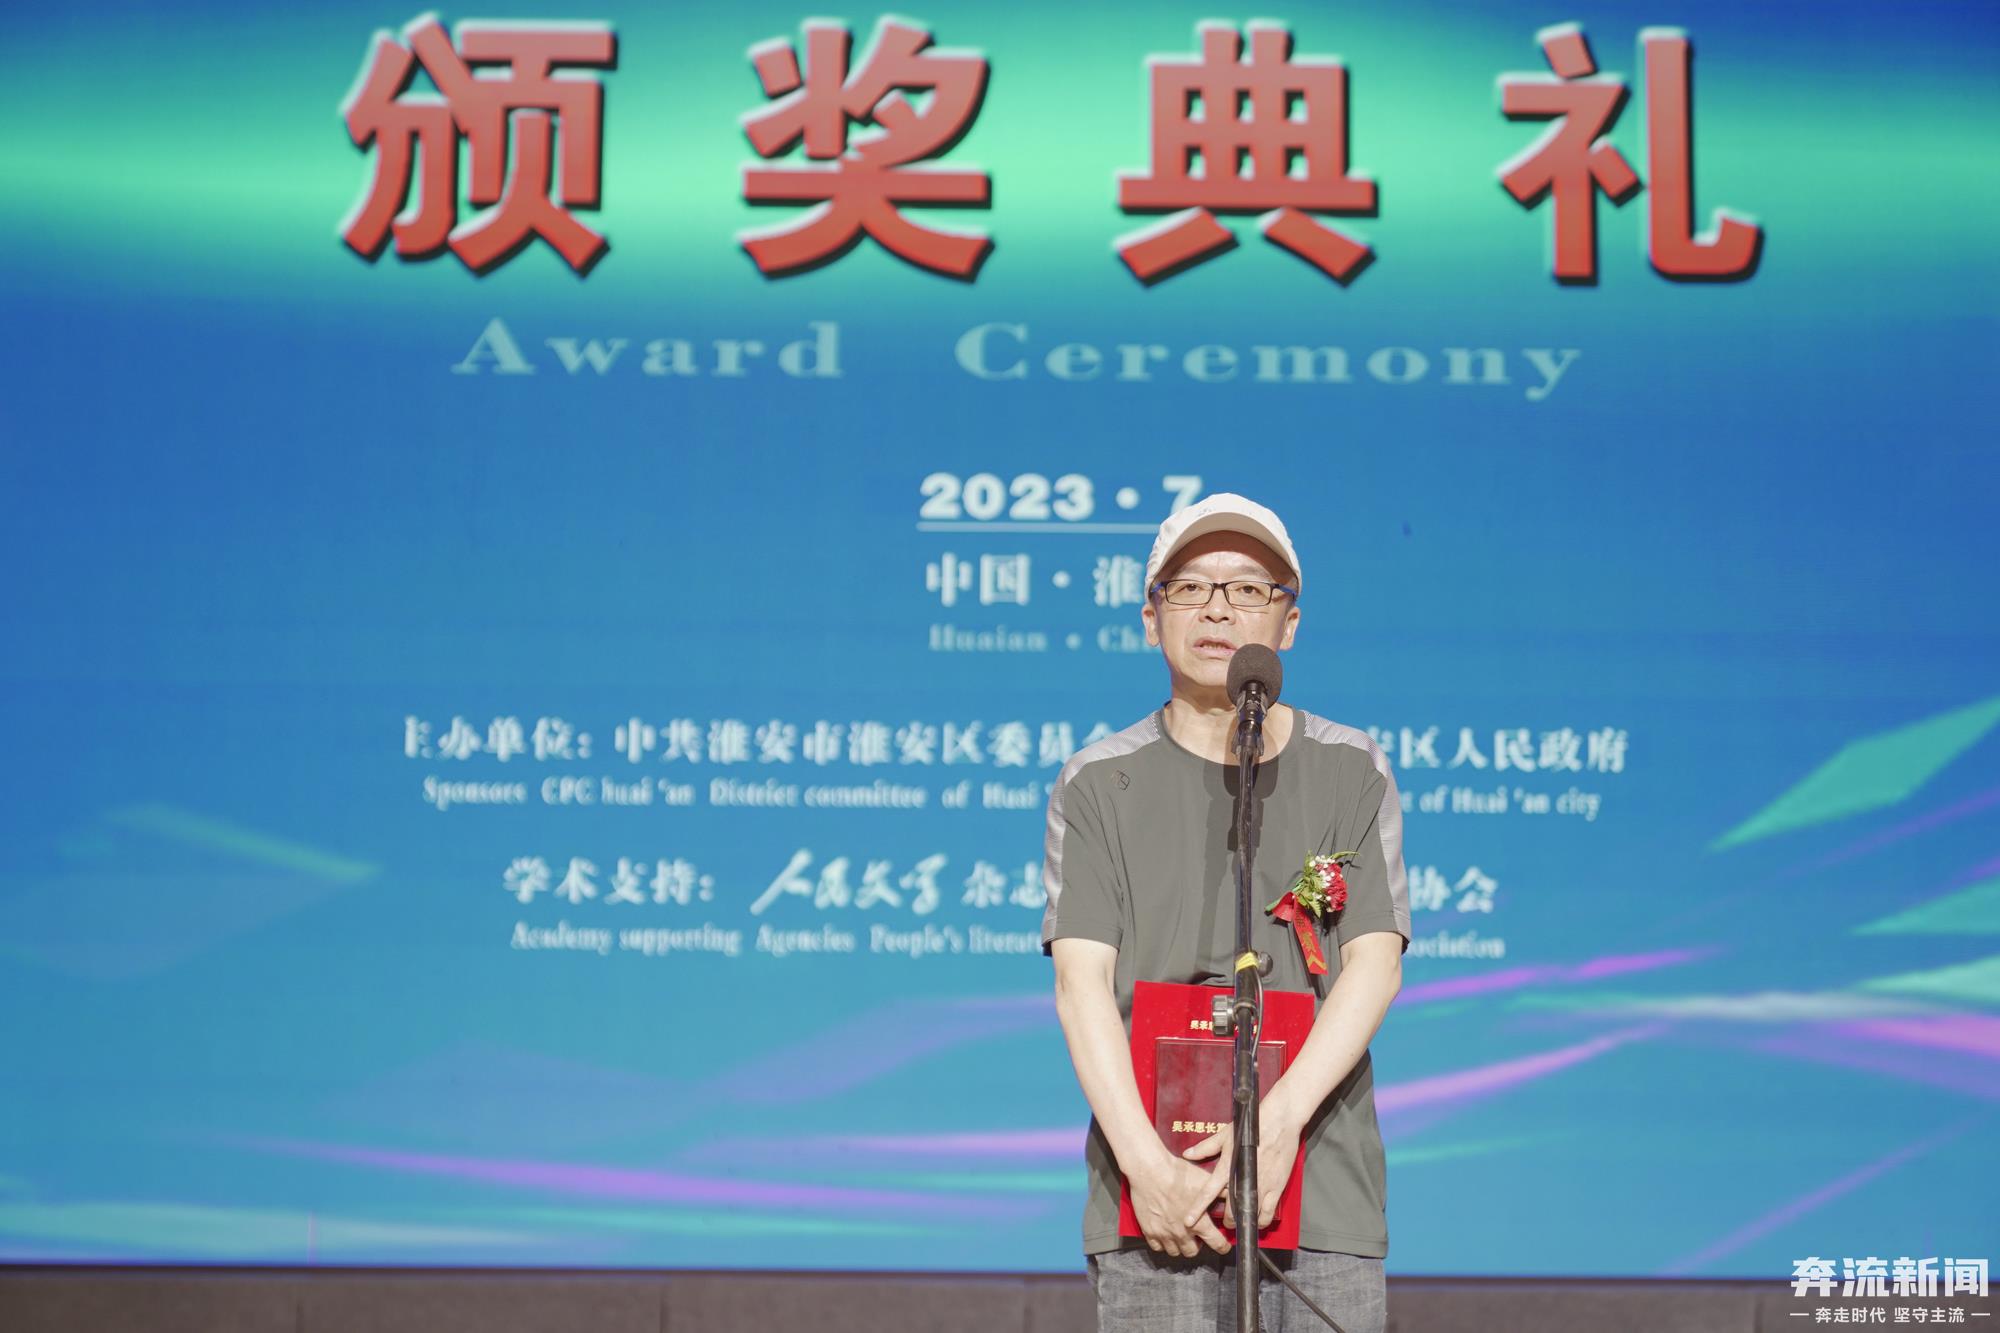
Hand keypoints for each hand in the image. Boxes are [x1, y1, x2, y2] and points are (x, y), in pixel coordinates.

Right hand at [1127, 1145, 1231, 1257]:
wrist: (1150, 1170)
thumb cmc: (1177, 1173)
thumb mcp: (1205, 1180)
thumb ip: (1223, 1192)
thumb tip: (1237, 1196)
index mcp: (1199, 1223)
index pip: (1217, 1244)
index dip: (1223, 1246)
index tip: (1223, 1246)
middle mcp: (1182, 1233)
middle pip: (1193, 1252)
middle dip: (1198, 1246)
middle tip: (1197, 1236)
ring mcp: (1164, 1234)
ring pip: (1175, 1252)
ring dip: (1180, 1246)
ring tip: (1181, 1235)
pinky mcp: (1149, 1230)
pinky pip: (1157, 1247)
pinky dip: (1162, 1244)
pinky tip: (1165, 1234)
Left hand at [1181, 1102, 1305, 1231]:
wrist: (1280, 1121)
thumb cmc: (1252, 1125)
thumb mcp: (1225, 1135)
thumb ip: (1206, 1147)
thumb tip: (1187, 1154)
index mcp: (1228, 1166)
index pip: (1209, 1191)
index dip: (1198, 1207)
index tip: (1189, 1221)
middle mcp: (1244, 1179)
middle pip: (1230, 1209)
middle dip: (1226, 1220)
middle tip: (1224, 1222)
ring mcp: (1262, 1185)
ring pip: (1249, 1214)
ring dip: (1243, 1221)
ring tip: (1239, 1223)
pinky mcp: (1276, 1188)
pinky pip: (1268, 1213)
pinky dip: (1262, 1220)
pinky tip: (1258, 1221)